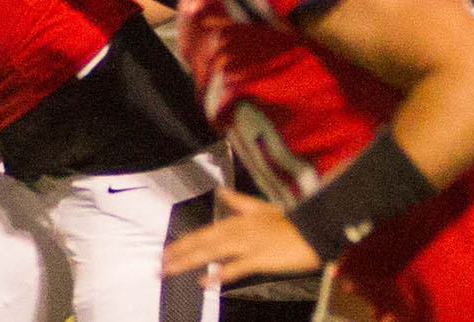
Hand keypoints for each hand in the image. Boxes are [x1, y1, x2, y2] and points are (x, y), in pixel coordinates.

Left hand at [161, 188, 321, 284]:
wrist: (314, 229)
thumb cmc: (291, 220)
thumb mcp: (262, 207)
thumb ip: (239, 201)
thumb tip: (221, 191)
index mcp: (237, 221)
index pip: (203, 233)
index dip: (184, 242)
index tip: (166, 250)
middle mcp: (237, 232)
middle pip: (202, 243)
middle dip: (179, 254)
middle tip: (159, 264)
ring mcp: (247, 245)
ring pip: (211, 253)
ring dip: (189, 262)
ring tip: (170, 269)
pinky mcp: (259, 259)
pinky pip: (235, 268)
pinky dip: (219, 274)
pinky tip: (204, 281)